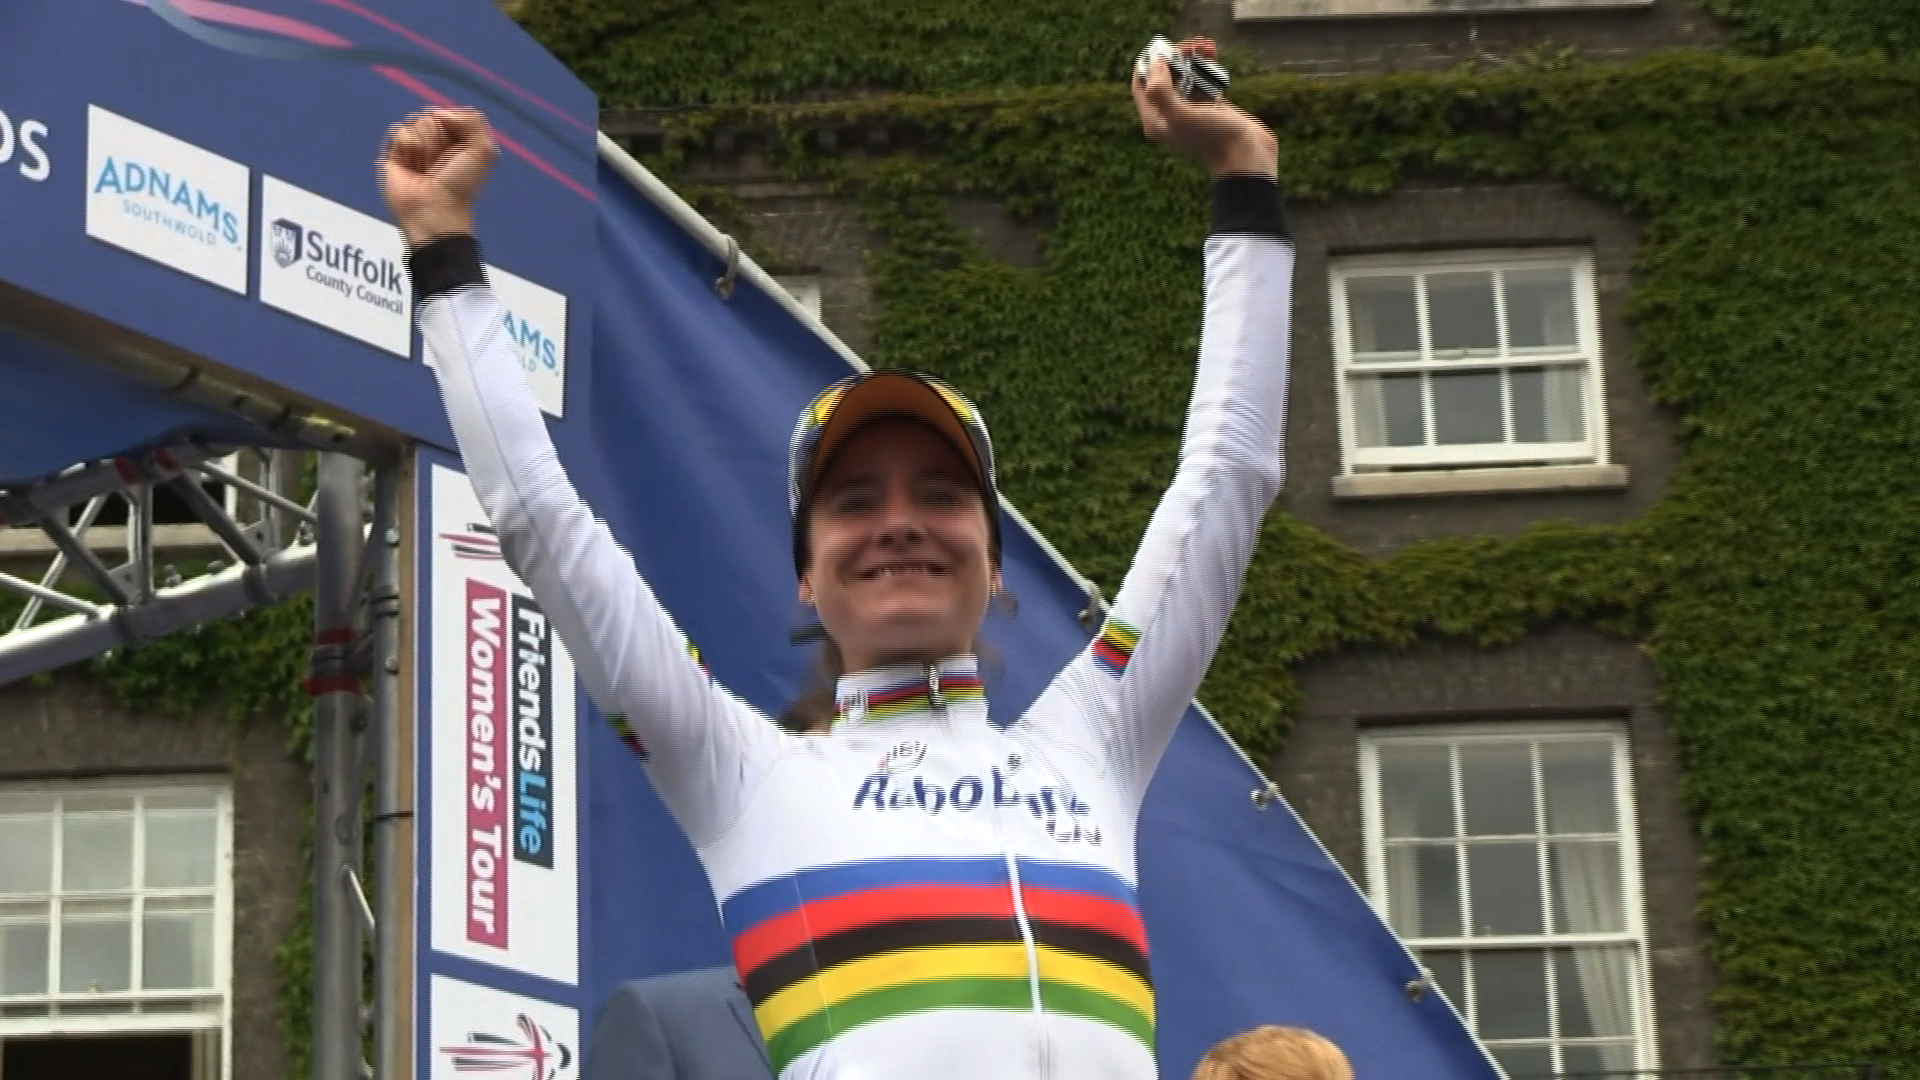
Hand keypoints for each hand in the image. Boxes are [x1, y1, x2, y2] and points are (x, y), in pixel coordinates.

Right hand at [377, 106, 499, 247]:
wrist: (434, 208)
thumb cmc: (460, 185)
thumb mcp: (483, 150)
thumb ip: (473, 121)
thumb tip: (441, 113)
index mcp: (459, 140)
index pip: (451, 113)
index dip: (454, 126)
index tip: (458, 149)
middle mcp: (437, 142)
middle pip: (431, 115)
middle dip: (438, 137)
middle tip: (440, 162)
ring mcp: (416, 146)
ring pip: (415, 121)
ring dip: (424, 145)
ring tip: (426, 167)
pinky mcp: (395, 152)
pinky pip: (399, 131)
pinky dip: (408, 147)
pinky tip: (411, 165)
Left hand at [1132, 38, 1276, 178]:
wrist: (1247, 154)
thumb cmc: (1214, 138)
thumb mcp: (1181, 115)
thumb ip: (1161, 91)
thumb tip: (1156, 64)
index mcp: (1155, 120)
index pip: (1141, 84)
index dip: (1149, 63)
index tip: (1166, 48)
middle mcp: (1168, 115)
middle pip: (1164, 76)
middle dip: (1177, 56)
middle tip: (1194, 44)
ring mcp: (1189, 110)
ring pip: (1185, 75)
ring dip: (1193, 57)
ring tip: (1208, 46)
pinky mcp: (1209, 105)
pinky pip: (1201, 79)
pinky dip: (1206, 65)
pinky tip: (1214, 55)